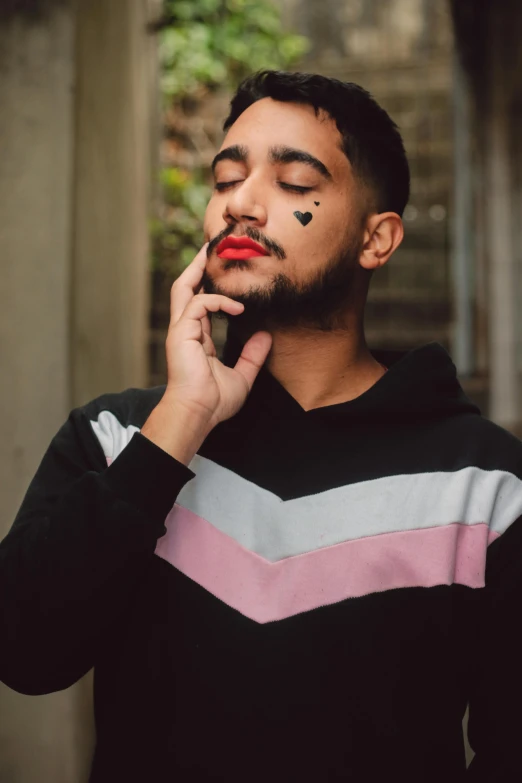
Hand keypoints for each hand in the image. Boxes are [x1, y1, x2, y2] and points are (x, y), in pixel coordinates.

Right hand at [142, 245, 271, 462]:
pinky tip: (237, 308)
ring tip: (214, 253)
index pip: (200, 302)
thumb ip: (253, 355)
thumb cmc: (214, 401)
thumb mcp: (243, 375)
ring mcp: (180, 330)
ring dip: (199, 269)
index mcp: (196, 338)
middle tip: (213, 247)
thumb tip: (268, 337)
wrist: (198, 414)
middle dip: (198, 266)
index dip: (212, 285)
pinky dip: (217, 301)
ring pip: (184, 288)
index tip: (227, 272)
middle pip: (185, 287)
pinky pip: (198, 304)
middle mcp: (185, 330)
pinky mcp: (180, 333)